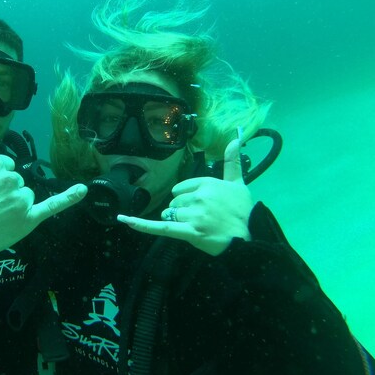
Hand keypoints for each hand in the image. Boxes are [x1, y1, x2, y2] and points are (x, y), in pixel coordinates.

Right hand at [0, 121, 87, 264]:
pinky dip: (68, 198)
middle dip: (1, 190)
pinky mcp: (28, 220)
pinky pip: (52, 205)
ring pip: (25, 195)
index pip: (2, 165)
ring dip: (13, 203)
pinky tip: (82, 190)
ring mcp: (20, 200)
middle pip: (15, 180)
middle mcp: (10, 180)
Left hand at [117, 138, 252, 255]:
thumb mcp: (238, 183)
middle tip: (203, 218)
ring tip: (197, 226)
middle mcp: (198, 197)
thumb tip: (235, 138)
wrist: (249, 236)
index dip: (186, 198)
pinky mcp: (189, 233)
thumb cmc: (243, 211)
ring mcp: (193, 215)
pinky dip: (142, 225)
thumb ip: (231, 161)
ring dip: (178, 221)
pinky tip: (124, 220)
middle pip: (174, 202)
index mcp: (206, 183)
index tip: (201, 205)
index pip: (181, 188)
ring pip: (171, 215)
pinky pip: (161, 228)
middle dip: (182, 210)